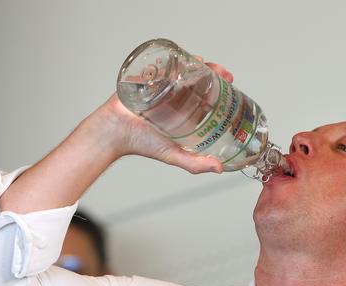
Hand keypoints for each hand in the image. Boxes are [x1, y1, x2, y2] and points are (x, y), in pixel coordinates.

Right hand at [97, 62, 233, 173]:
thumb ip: (195, 164)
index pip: (208, 94)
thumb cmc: (141, 144)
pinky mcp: (148, 76)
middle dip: (212, 71)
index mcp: (185, 111)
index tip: (230, 82)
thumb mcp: (173, 155)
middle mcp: (176, 96)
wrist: (115, 133)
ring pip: (184, 68)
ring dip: (196, 62)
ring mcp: (162, 84)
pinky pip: (163, 63)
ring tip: (204, 64)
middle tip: (221, 72)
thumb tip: (219, 168)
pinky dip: (173, 58)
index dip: (221, 87)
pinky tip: (183, 58)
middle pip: (199, 77)